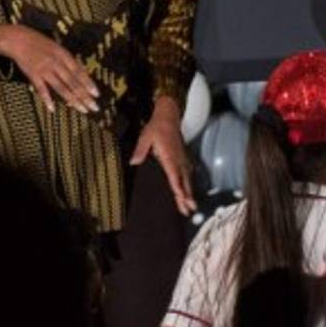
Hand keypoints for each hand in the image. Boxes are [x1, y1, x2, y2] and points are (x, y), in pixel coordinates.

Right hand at [0, 24, 99, 114]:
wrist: (17, 39)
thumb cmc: (37, 42)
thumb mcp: (56, 47)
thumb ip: (67, 60)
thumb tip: (80, 72)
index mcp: (63, 54)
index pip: (79, 71)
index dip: (88, 83)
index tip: (96, 94)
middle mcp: (55, 62)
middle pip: (72, 82)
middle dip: (84, 95)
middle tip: (94, 107)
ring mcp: (44, 69)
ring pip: (61, 87)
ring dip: (72, 99)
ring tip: (81, 109)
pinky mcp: (33, 75)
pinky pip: (41, 89)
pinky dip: (47, 99)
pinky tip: (53, 108)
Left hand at [130, 96, 195, 215]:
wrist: (169, 116)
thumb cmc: (156, 127)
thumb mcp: (145, 137)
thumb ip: (140, 150)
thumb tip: (134, 162)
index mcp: (169, 156)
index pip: (174, 174)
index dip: (177, 187)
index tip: (181, 198)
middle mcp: (178, 159)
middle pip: (183, 181)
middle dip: (186, 196)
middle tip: (189, 210)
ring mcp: (182, 159)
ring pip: (187, 179)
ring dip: (189, 193)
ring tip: (191, 207)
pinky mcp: (183, 157)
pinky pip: (187, 174)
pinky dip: (189, 184)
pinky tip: (190, 192)